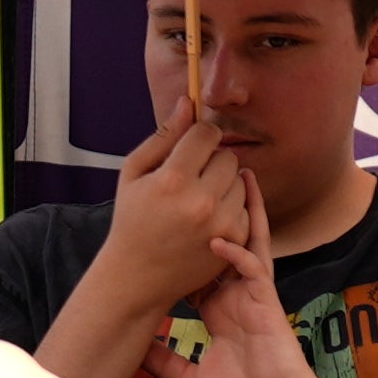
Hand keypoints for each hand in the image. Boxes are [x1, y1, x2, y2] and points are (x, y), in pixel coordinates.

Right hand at [102, 100, 246, 308]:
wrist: (138, 276)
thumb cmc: (132, 219)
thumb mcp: (134, 173)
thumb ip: (163, 136)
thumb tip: (188, 102)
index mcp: (173, 180)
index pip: (207, 134)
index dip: (200, 135)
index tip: (191, 145)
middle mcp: (201, 201)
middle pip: (227, 156)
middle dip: (211, 159)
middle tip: (191, 176)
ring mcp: (222, 223)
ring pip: (240, 179)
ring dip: (223, 182)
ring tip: (198, 198)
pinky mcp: (236, 240)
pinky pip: (245, 205)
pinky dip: (230, 207)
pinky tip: (208, 218)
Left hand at [172, 167, 327, 377]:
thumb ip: (168, 362)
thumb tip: (140, 351)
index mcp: (222, 311)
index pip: (202, 267)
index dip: (185, 245)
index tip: (164, 223)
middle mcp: (238, 297)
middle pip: (228, 243)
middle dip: (217, 213)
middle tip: (202, 180)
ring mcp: (255, 298)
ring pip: (250, 242)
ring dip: (243, 210)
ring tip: (236, 175)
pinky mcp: (268, 305)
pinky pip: (254, 270)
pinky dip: (235, 253)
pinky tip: (218, 237)